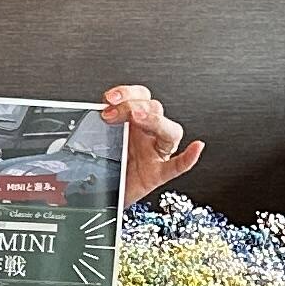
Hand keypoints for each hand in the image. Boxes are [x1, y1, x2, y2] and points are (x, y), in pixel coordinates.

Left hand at [103, 84, 203, 205]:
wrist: (105, 192)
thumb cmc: (106, 165)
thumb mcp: (98, 141)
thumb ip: (96, 126)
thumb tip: (88, 114)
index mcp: (134, 122)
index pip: (140, 96)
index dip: (127, 93)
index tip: (109, 98)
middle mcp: (148, 134)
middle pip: (155, 109)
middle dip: (133, 107)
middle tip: (113, 114)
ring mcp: (155, 153)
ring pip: (170, 132)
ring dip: (155, 121)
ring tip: (139, 118)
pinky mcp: (158, 174)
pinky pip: (178, 165)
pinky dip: (188, 157)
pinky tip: (195, 148)